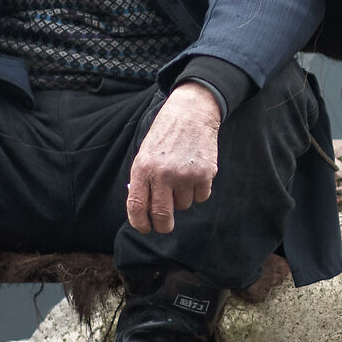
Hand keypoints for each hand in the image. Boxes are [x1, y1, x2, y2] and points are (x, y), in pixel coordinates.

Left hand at [127, 83, 221, 234]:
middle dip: (163, 225)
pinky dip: (199, 190)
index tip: (145, 227)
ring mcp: (185, 174)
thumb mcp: (145, 154)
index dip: (140, 223)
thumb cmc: (165, 135)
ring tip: (182, 176)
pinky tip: (195, 173)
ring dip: (183, 198)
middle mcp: (162, 173)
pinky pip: (201, 197)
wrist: (190, 113)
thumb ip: (143, 180)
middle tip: (166, 226)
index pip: (137, 206)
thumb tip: (144, 210)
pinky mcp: (204, 173)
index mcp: (143, 168)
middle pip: (162, 214)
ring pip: (184, 205)